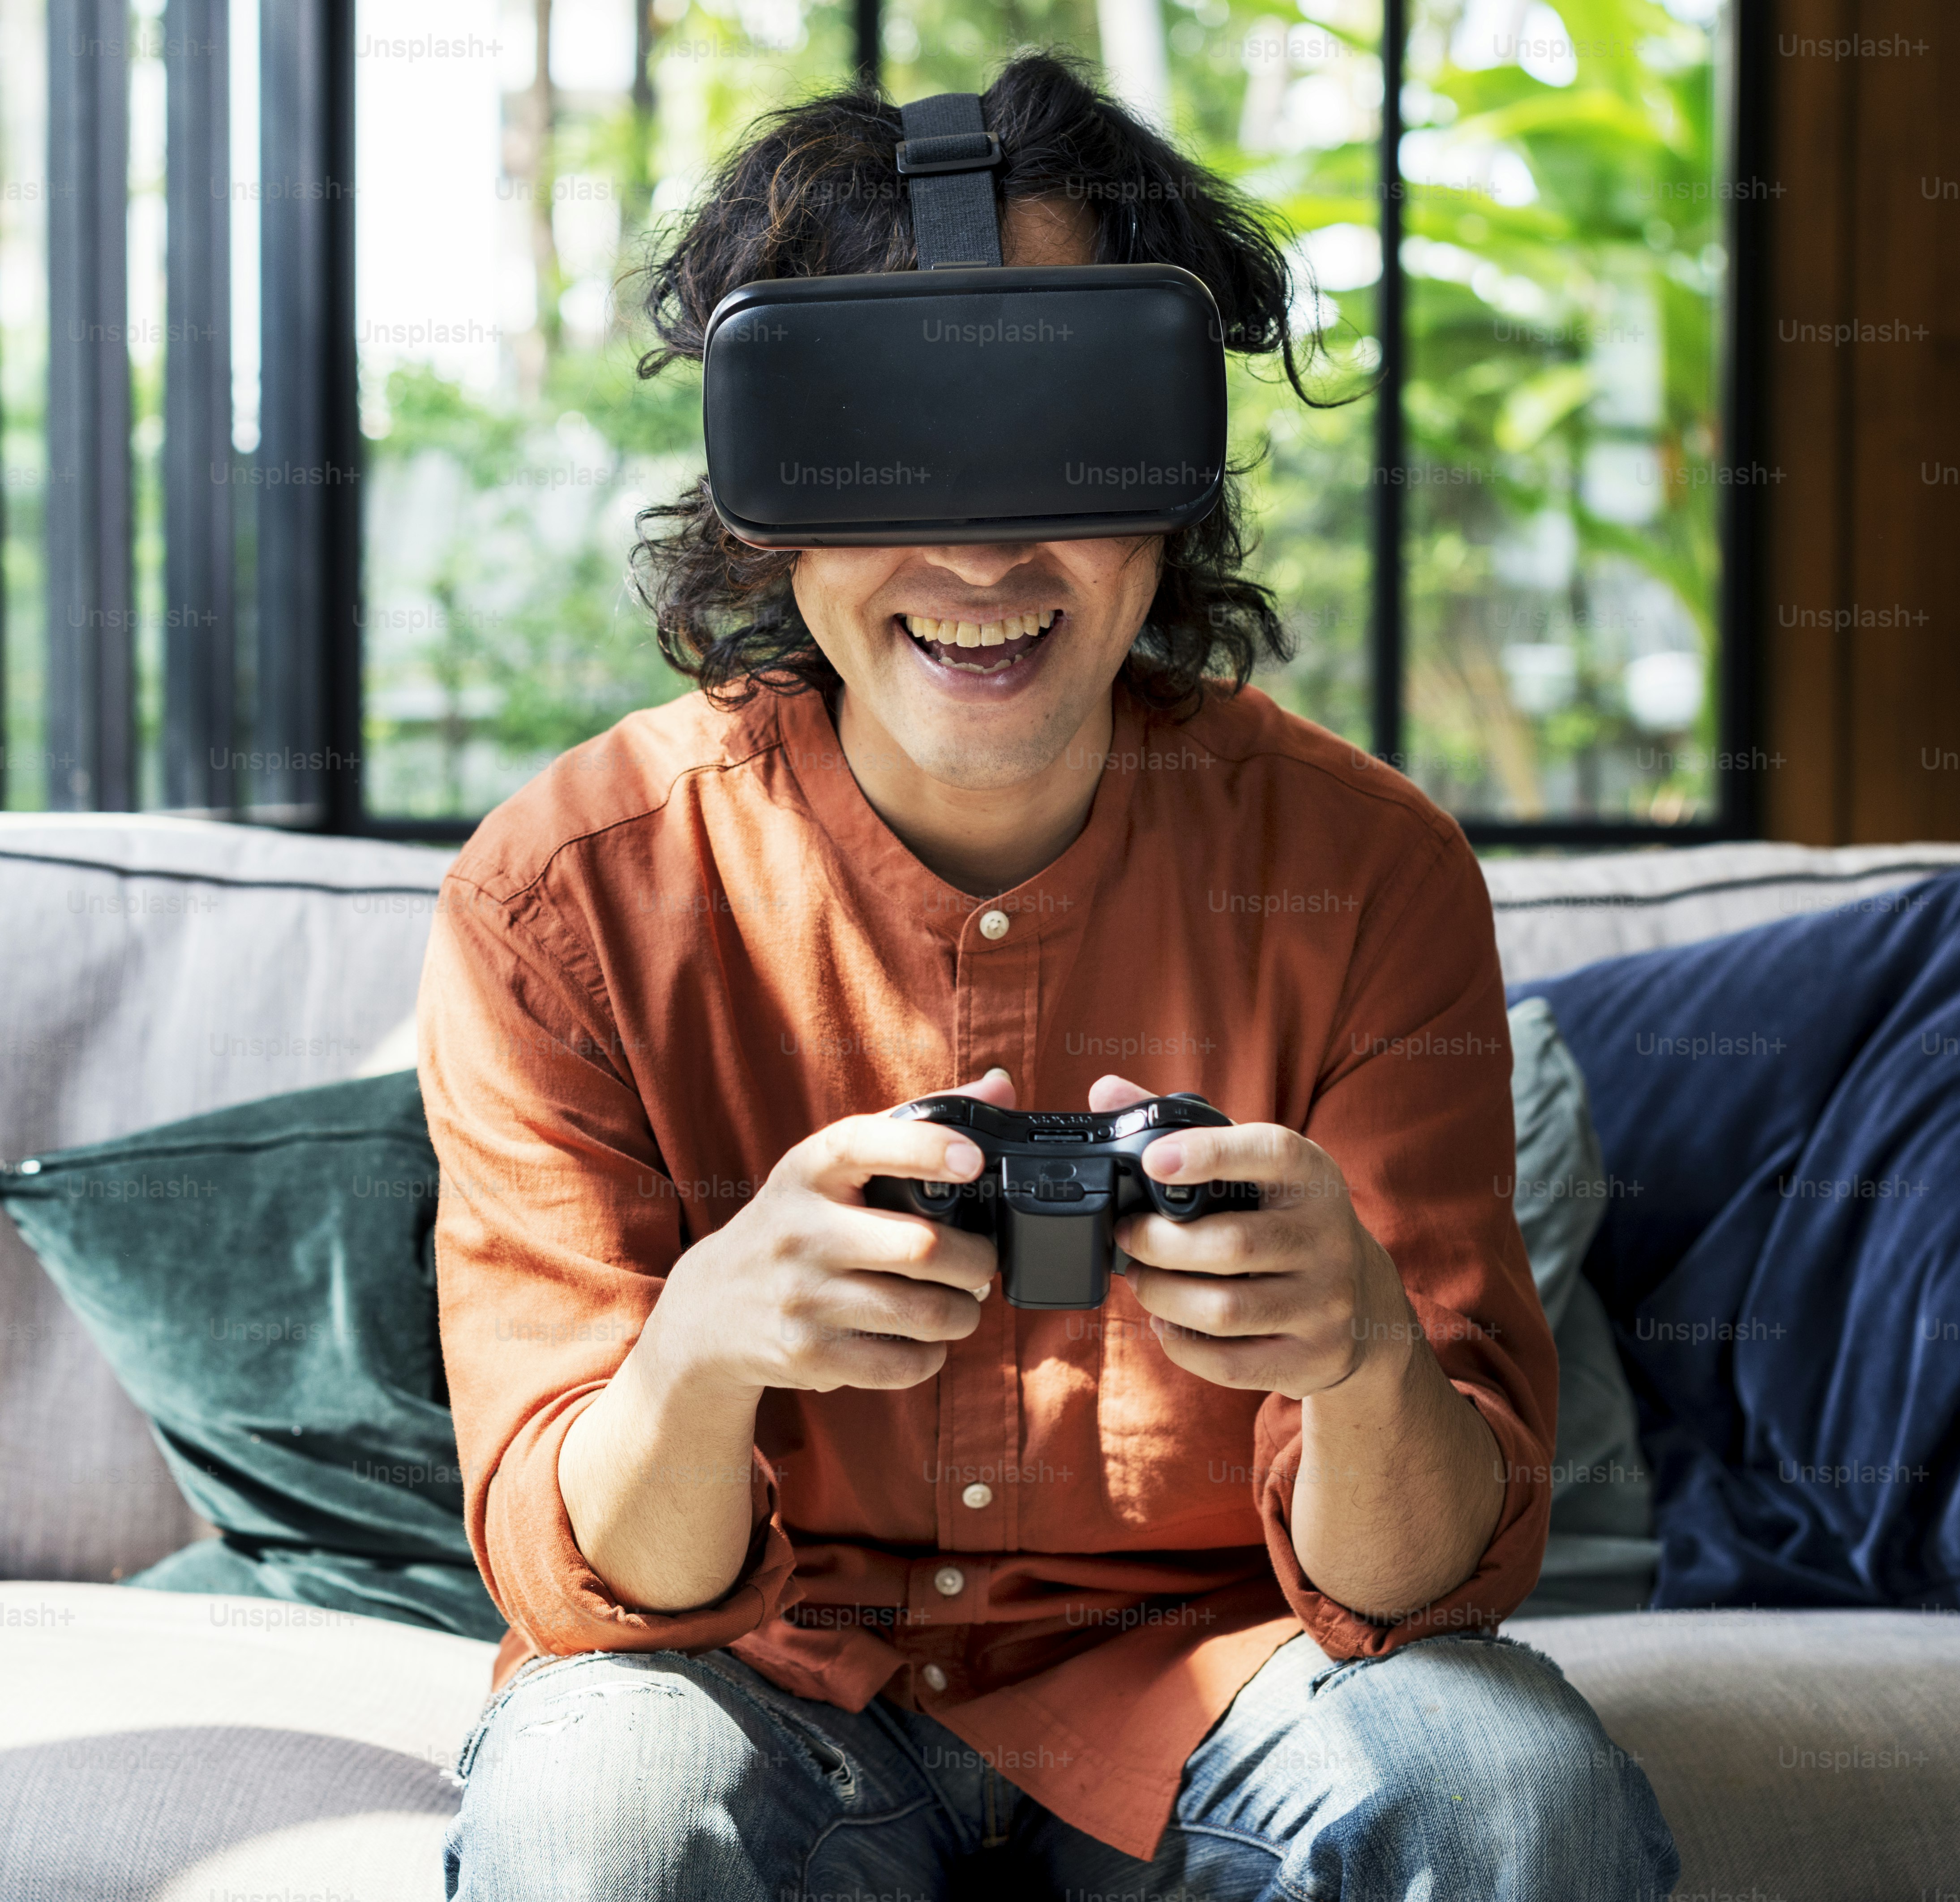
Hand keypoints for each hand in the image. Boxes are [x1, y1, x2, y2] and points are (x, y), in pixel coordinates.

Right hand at [645, 1071, 1011, 1401]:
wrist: (709, 1309)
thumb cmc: (797, 1223)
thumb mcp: (832, 1169)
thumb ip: (915, 1127)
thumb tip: (1001, 1088)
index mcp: (808, 1171)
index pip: (864, 1144)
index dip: (924, 1148)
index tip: (973, 1159)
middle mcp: (800, 1231)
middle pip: (921, 1248)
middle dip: (977, 1259)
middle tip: (982, 1261)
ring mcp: (802, 1297)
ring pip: (924, 1313)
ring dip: (964, 1312)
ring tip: (962, 1301)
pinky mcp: (807, 1356)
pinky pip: (902, 1365)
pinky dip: (932, 1355)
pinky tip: (925, 1339)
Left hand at [1094, 1074, 1417, 1402]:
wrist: (1364, 1300)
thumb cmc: (1285, 1218)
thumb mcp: (1254, 1167)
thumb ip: (1183, 1127)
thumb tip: (1103, 1090)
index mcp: (1312, 1176)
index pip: (1268, 1153)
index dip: (1210, 1153)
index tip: (1153, 1158)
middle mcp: (1328, 1238)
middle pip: (1228, 1245)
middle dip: (1156, 1244)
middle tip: (1125, 1237)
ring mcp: (1326, 1303)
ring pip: (1223, 1310)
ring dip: (1161, 1296)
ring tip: (1141, 1279)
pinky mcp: (1313, 1357)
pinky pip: (1230, 1362)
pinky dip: (1182, 1345)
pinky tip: (1168, 1323)